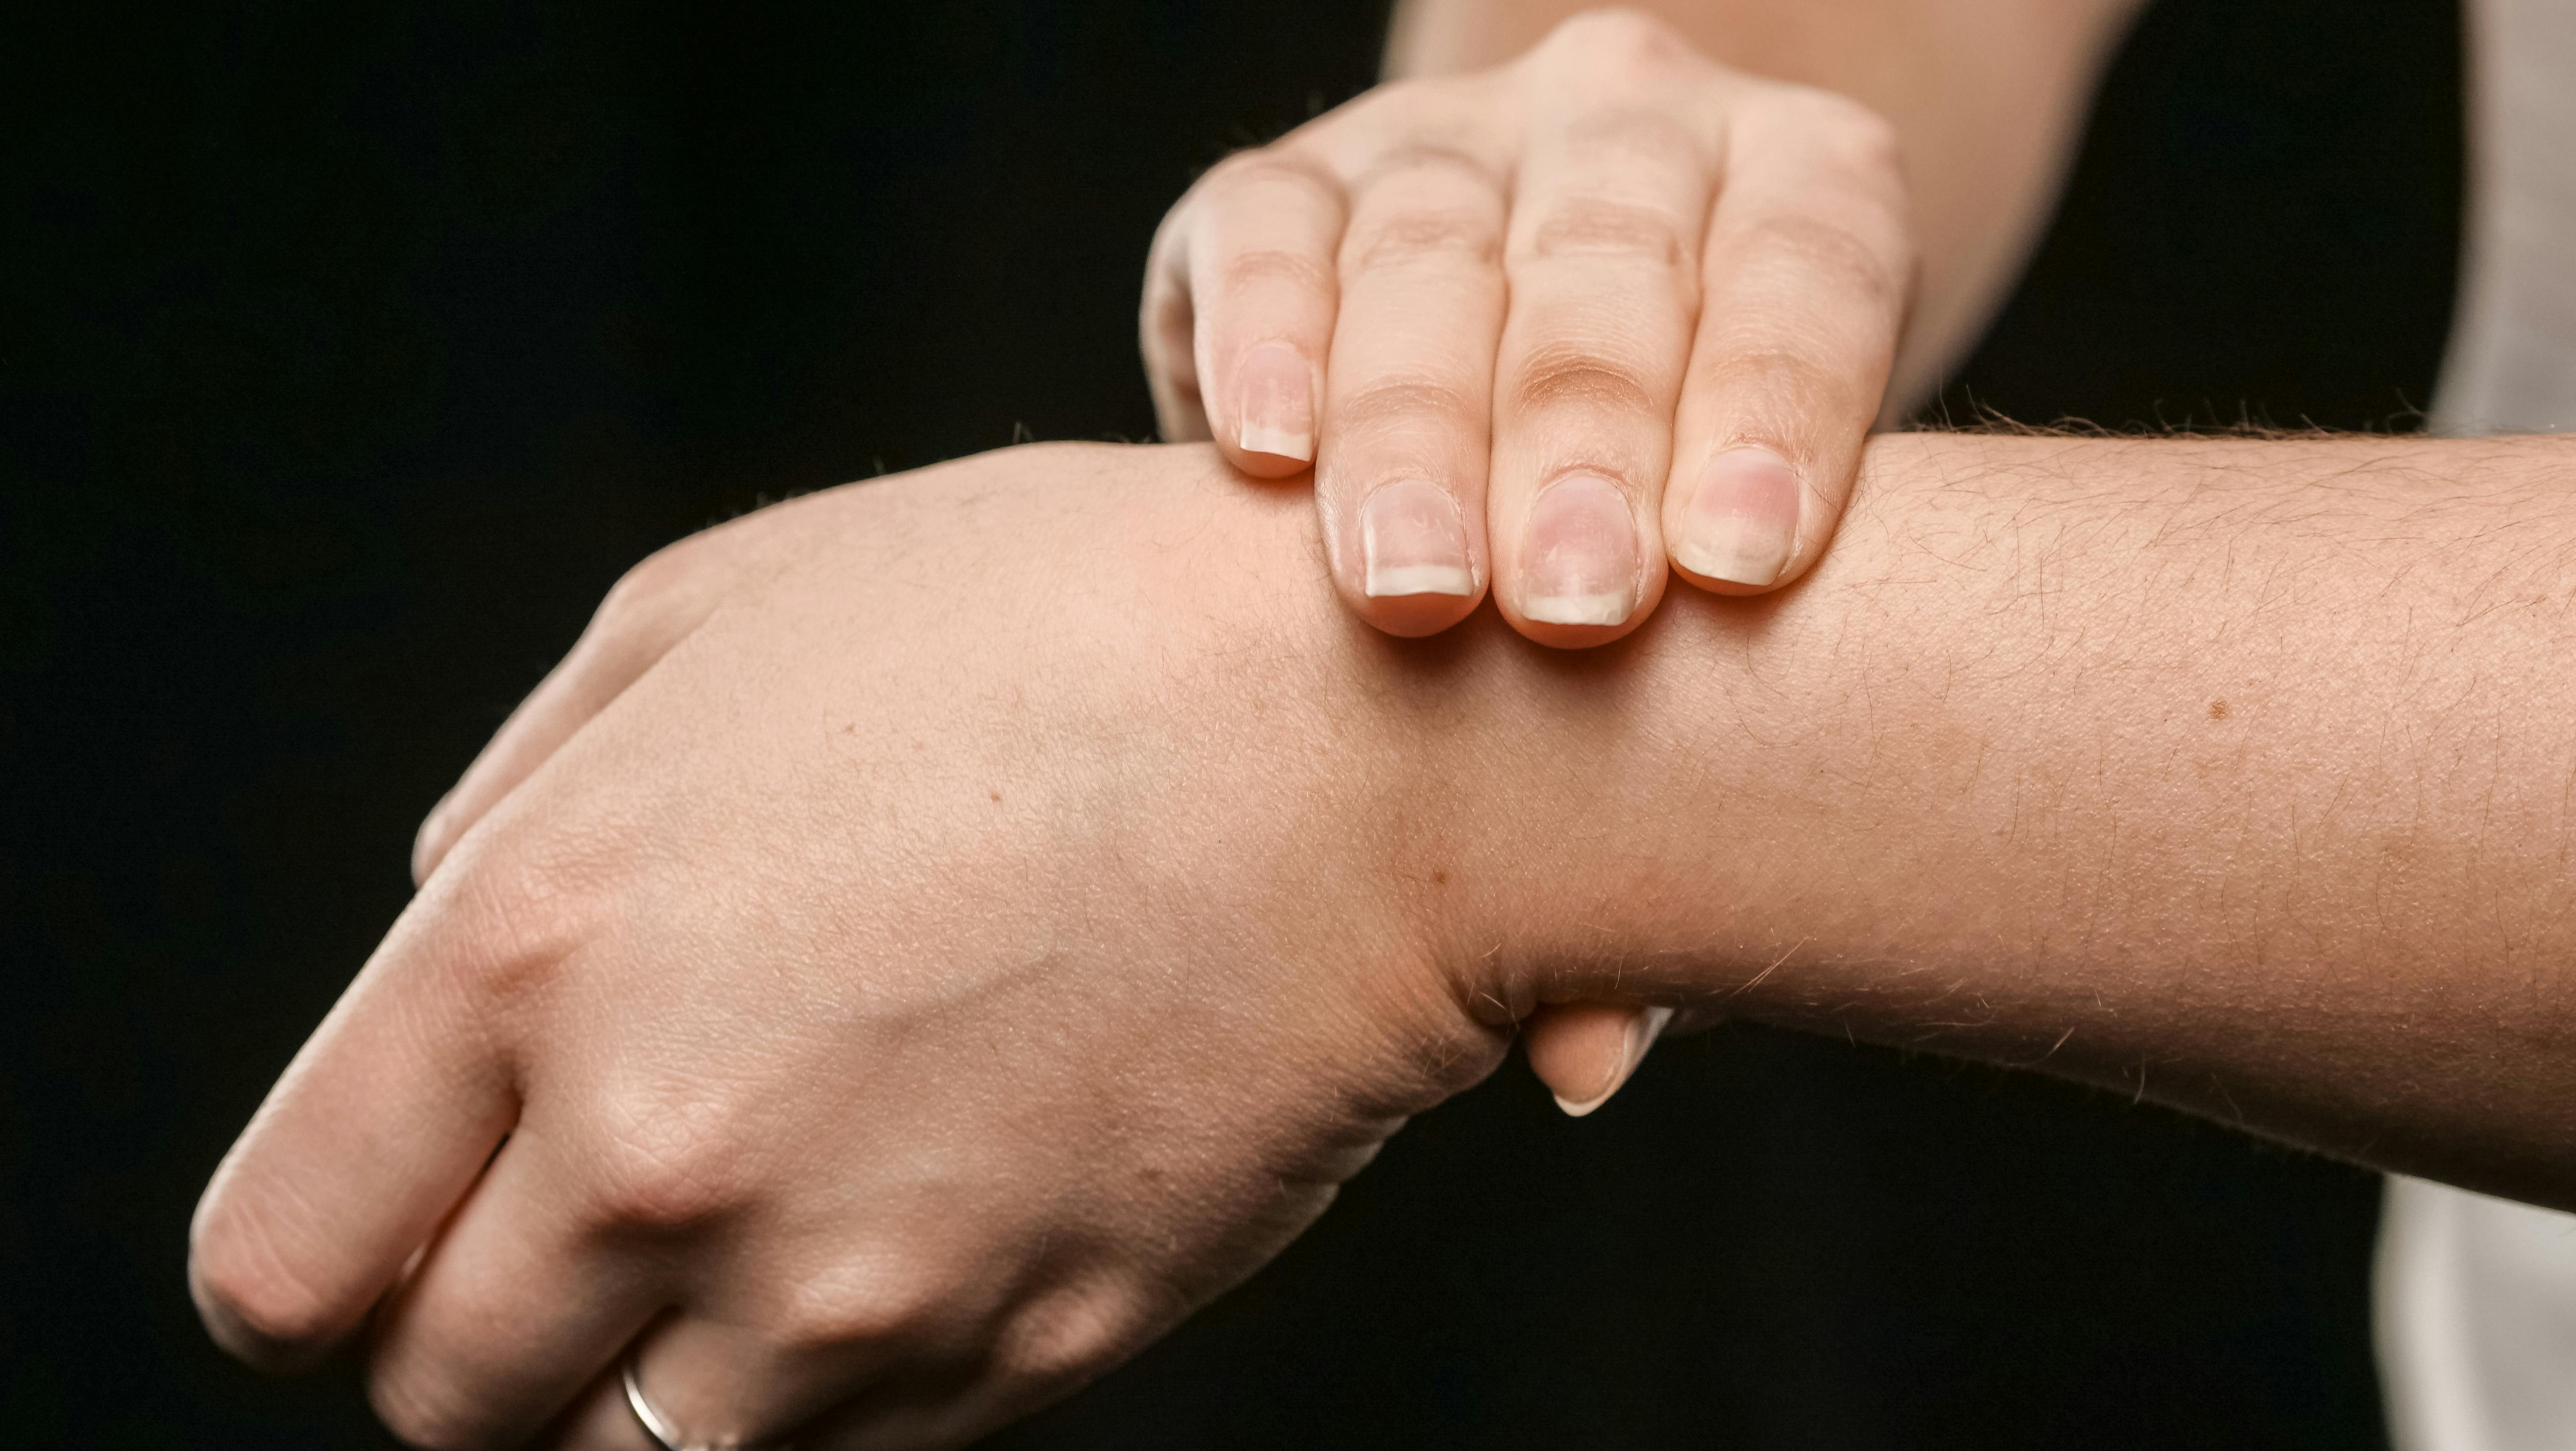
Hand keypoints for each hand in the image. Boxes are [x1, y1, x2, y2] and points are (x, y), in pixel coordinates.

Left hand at [191, 445, 1522, 1449]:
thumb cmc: (1064, 627)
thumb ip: (526, 793)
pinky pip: (852, 1448)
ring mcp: (854, 1282)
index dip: (320, 1264)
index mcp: (540, 946)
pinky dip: (852, 1363)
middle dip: (488, 1327)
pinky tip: (938, 1194)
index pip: (284, 1266)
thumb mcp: (727, 610)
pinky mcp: (1022, 1350)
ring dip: (671, 1364)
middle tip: (596, 1213)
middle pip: (447, 1403)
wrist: (1383, 737)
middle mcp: (663, 1149)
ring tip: (795, 1198)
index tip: (392, 1233)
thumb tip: (439, 929)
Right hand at [1141, 9, 1912, 645]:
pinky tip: (1269, 450)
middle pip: (1603, 267)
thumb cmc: (1690, 477)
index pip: (1803, 266)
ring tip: (1418, 588)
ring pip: (1425, 258)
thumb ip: (1767, 532)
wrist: (1537, 389)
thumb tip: (1764, 696)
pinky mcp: (1285, 178)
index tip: (1741, 565)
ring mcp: (1445, 135)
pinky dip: (1264, 337)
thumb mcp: (1769, 476)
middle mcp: (1624, 119)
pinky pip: (1264, 231)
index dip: (1774, 405)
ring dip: (1417, 432)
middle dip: (1582, 444)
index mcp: (1799, 165)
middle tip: (1573, 610)